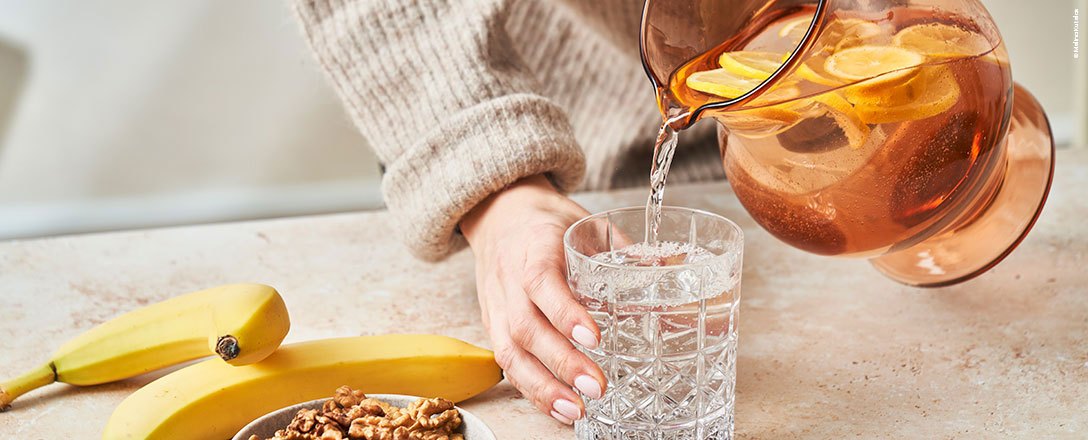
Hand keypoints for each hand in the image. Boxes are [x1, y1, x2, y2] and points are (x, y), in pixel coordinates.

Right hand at [460, 175, 606, 424]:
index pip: (541, 282)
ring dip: (543, 387)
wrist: (498, 215)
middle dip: (562, 361)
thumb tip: (668, 278)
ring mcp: (497, 306)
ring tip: (576, 411)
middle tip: (596, 386)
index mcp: (534, 249)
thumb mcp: (585, 224)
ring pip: (510, 353)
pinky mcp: (493, 326)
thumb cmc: (547, 223)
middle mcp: (508, 280)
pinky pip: (507, 364)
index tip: (595, 337)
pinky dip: (532, 391)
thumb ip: (621, 252)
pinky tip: (558, 409)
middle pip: (526, 327)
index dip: (565, 312)